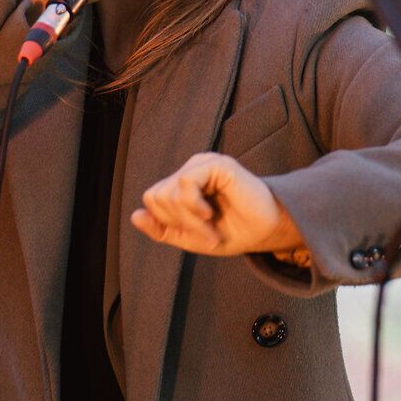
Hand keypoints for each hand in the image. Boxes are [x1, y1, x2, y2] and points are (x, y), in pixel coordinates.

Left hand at [130, 152, 305, 257]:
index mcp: (183, 183)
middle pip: (157, 197)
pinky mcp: (217, 164)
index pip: (152, 199)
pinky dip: (194, 206)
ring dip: (190, 220)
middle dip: (180, 223)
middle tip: (206, 234)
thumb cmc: (234, 231)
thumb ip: (162, 229)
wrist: (267, 231)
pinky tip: (210, 213)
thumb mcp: (190, 237)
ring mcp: (204, 164)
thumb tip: (134, 216)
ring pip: (169, 192)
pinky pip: (186, 183)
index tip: (194, 235)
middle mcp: (191, 169)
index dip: (168, 222)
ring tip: (211, 227)